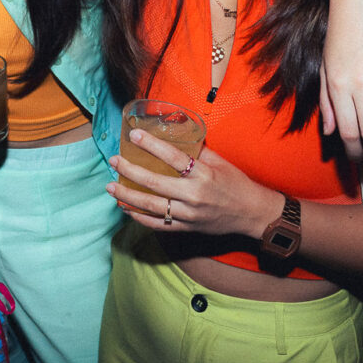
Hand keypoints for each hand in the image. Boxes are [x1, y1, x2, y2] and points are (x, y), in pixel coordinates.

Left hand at [105, 129, 277, 236]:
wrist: (251, 213)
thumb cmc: (235, 183)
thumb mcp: (220, 162)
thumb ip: (196, 151)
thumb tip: (174, 134)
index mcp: (204, 174)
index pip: (173, 157)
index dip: (151, 145)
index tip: (133, 136)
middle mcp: (194, 195)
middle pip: (155, 183)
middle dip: (130, 172)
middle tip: (114, 161)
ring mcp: (189, 215)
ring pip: (151, 207)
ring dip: (127, 197)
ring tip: (111, 187)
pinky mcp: (186, 228)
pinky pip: (157, 225)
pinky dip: (139, 217)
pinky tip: (126, 208)